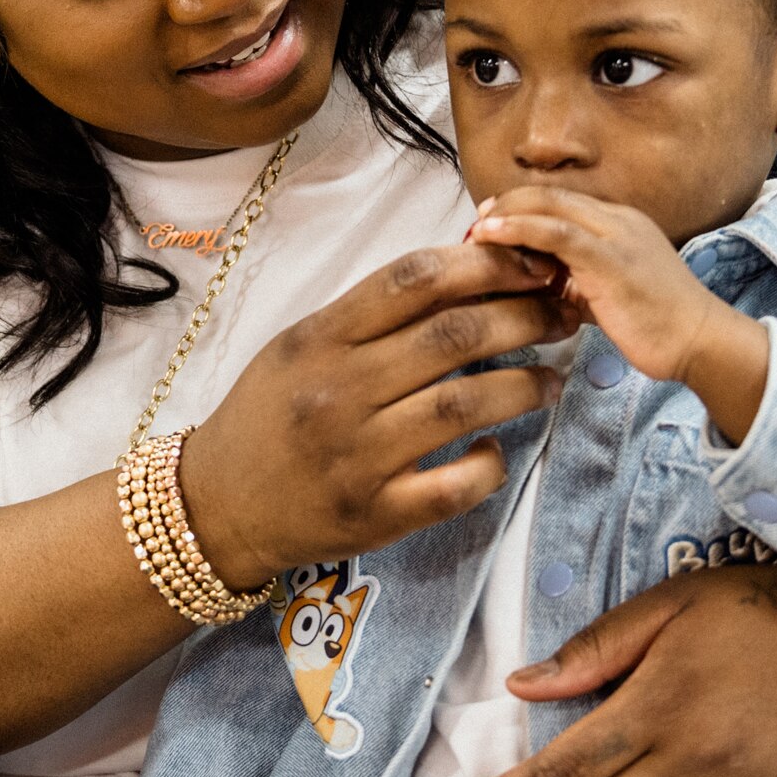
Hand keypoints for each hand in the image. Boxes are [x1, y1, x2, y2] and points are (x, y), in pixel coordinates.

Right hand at [179, 242, 567, 583]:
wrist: (215, 504)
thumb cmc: (268, 415)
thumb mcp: (301, 345)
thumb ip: (371, 314)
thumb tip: (466, 272)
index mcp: (321, 338)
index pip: (415, 279)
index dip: (487, 263)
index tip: (533, 263)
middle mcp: (339, 390)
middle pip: (454, 335)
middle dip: (525, 316)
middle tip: (561, 314)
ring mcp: (358, 455)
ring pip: (465, 404)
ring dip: (525, 385)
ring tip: (551, 379)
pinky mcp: (374, 514)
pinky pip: (455, 485)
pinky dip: (490, 463)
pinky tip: (499, 447)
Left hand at [466, 188, 771, 441]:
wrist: (700, 342)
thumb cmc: (656, 325)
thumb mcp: (608, 293)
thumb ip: (575, 280)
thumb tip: (534, 282)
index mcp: (620, 223)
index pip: (561, 201)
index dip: (521, 206)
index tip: (490, 220)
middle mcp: (618, 219)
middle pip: (550, 195)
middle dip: (507, 204)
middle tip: (476, 224)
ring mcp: (617, 235)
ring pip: (550, 207)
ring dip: (506, 214)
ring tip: (476, 230)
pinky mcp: (612, 259)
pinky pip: (556, 233)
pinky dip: (518, 229)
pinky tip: (491, 236)